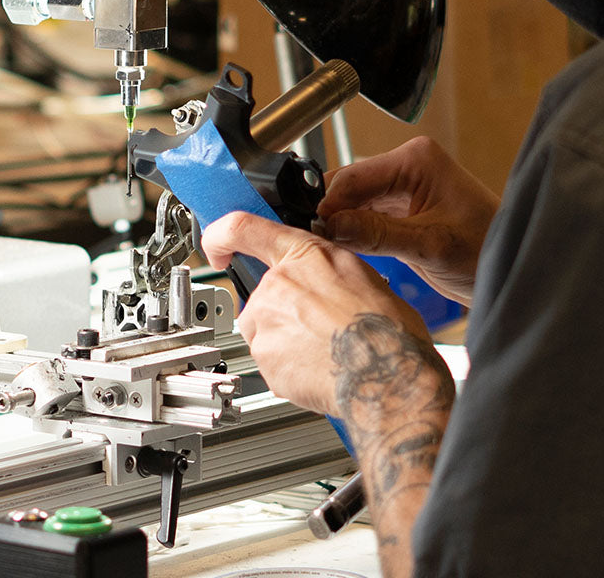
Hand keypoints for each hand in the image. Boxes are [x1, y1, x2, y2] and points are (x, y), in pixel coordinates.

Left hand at [202, 211, 439, 417]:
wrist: (385, 376)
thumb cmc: (386, 331)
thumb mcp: (363, 278)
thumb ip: (327, 273)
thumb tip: (325, 281)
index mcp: (305, 255)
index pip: (243, 228)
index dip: (222, 236)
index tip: (217, 248)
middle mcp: (278, 283)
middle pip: (262, 295)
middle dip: (283, 314)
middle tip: (317, 331)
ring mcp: (265, 319)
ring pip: (264, 330)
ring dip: (286, 342)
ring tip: (323, 352)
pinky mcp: (262, 354)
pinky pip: (268, 360)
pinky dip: (286, 368)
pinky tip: (316, 369)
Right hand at [318, 136, 498, 304]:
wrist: (518, 269)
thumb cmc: (490, 250)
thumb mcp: (430, 246)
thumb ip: (377, 233)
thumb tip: (330, 225)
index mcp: (417, 160)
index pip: (354, 176)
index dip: (328, 205)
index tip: (310, 231)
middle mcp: (409, 165)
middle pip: (349, 186)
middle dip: (331, 214)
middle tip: (313, 243)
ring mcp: (406, 186)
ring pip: (354, 202)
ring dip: (341, 224)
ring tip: (327, 250)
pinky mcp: (404, 207)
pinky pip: (366, 215)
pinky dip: (354, 231)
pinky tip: (346, 249)